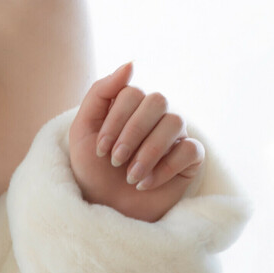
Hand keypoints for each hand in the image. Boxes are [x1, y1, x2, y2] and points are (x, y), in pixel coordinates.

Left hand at [67, 61, 204, 222]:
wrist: (105, 208)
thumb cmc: (93, 170)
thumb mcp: (83, 130)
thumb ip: (100, 93)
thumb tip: (131, 64)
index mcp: (132, 106)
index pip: (133, 92)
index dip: (116, 120)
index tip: (100, 150)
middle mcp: (157, 116)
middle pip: (157, 101)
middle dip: (132, 133)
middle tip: (116, 161)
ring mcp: (175, 136)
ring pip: (175, 122)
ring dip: (148, 152)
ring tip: (130, 176)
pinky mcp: (190, 159)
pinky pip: (190, 150)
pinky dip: (165, 168)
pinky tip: (145, 183)